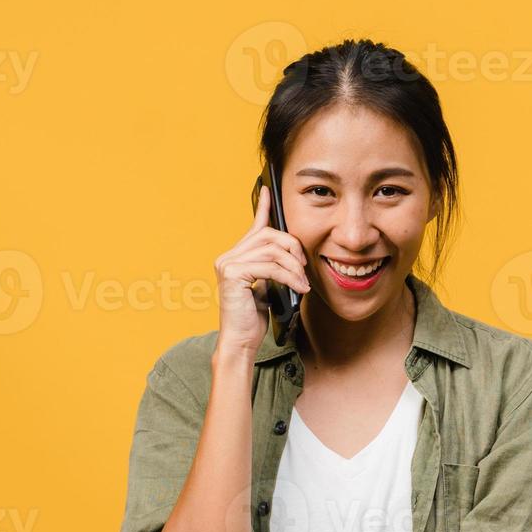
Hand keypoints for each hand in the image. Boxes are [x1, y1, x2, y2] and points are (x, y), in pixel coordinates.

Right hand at [213, 184, 310, 357]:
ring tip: (303, 284)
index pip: (254, 227)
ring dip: (294, 267)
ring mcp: (227, 264)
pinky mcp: (232, 274)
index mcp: (236, 257)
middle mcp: (227, 257)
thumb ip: (273, 267)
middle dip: (293, 249)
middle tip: (304, 268)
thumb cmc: (254, 318)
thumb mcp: (268, 287)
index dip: (263, 207)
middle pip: (270, 236)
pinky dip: (289, 277)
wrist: (241, 341)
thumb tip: (293, 252)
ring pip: (272, 251)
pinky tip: (298, 289)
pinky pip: (270, 267)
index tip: (268, 190)